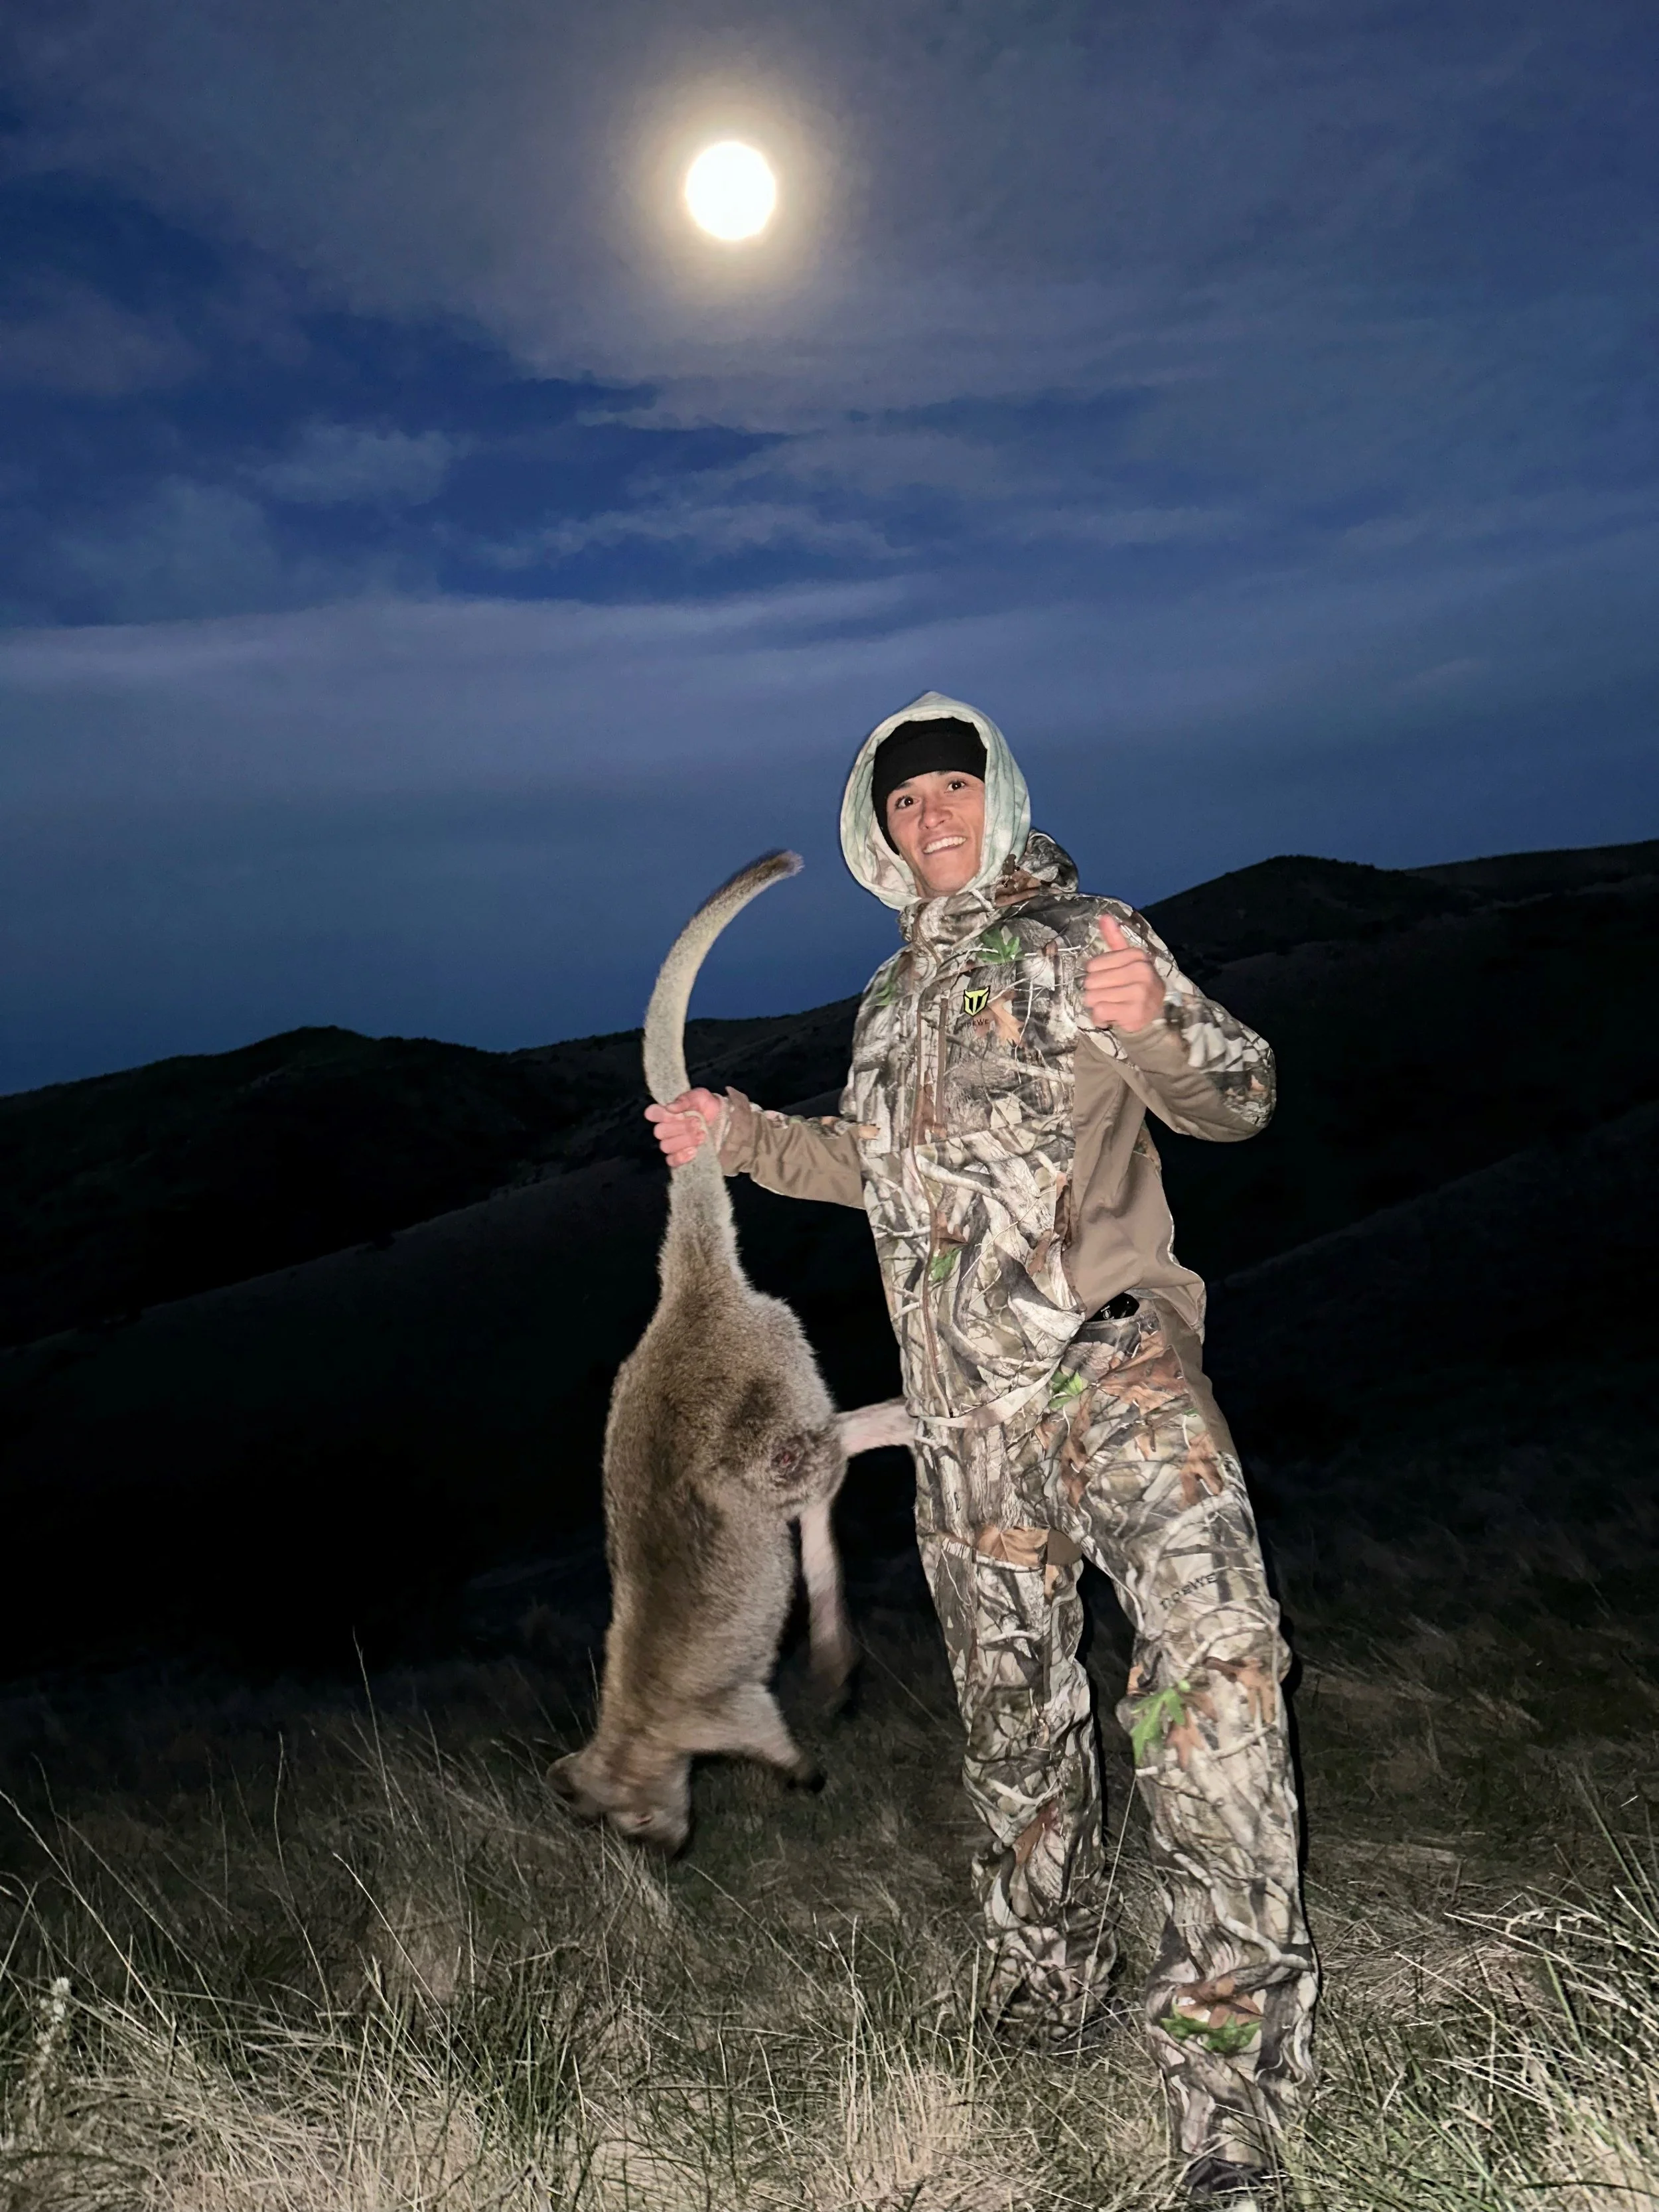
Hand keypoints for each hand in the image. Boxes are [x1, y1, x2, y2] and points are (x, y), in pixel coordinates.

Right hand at [645, 1088, 722, 1167]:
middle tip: (697, 1122)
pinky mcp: (678, 1155)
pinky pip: (672, 1161)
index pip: (651, 1113)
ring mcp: (670, 1143)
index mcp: (665, 1112)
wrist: (718, 1117)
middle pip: (660, 1132)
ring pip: (666, 1146)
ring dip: (685, 1140)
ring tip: (701, 1134)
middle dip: (681, 1128)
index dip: (661, 1115)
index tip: (677, 1113)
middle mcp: (664, 1128)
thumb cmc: (703, 1105)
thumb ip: (685, 1100)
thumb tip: (671, 1107)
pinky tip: (694, 1150)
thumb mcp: (698, 1097)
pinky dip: (682, 1156)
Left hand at [1082, 913, 1164, 1031]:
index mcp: (1136, 956)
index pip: (1092, 965)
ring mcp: (1139, 992)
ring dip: (1097, 1006)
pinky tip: (1113, 1017)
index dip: (1096, 976)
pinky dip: (1101, 1019)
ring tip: (1112, 1006)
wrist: (1157, 1014)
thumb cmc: (1136, 984)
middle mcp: (1140, 971)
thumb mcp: (1127, 959)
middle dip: (1095, 992)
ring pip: (1093, 998)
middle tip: (1110, 996)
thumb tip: (1104, 916)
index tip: (1110, 981)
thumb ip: (1114, 938)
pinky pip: (1099, 1012)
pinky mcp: (1134, 1013)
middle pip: (1090, 982)